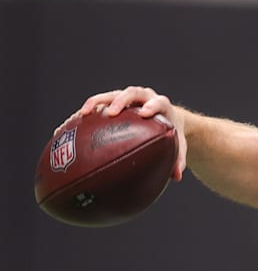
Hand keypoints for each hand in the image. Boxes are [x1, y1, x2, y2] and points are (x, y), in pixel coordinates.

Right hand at [57, 86, 188, 180]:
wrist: (166, 116)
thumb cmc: (171, 132)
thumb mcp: (177, 144)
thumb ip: (178, 158)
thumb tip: (177, 177)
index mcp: (161, 104)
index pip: (157, 101)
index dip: (151, 105)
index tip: (145, 113)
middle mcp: (143, 97)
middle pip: (130, 93)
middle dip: (120, 101)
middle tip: (111, 113)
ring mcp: (126, 98)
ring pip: (109, 95)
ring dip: (96, 103)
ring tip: (82, 114)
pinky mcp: (111, 102)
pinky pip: (95, 105)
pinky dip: (82, 114)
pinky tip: (67, 128)